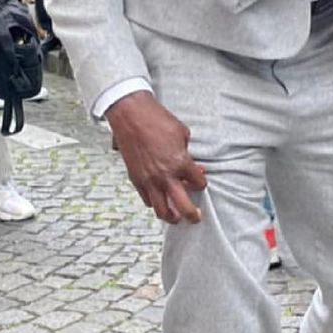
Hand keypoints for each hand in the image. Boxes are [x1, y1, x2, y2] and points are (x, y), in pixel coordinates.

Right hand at [105, 90, 205, 224]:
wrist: (131, 115)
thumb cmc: (156, 119)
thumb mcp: (182, 133)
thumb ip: (187, 152)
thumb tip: (190, 165)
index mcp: (180, 163)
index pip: (198, 183)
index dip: (200, 183)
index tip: (199, 181)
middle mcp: (165, 176)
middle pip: (183, 207)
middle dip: (192, 215)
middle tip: (195, 218)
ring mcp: (149, 180)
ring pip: (162, 210)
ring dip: (171, 216)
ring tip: (176, 217)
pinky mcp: (135, 179)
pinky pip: (147, 200)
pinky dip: (154, 203)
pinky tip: (158, 200)